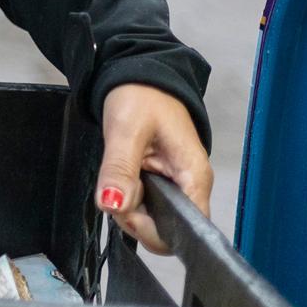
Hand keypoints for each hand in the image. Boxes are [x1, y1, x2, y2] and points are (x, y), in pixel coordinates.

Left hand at [96, 82, 212, 255]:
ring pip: (154, 219)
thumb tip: (112, 205)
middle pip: (168, 229)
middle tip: (113, 193)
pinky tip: (121, 183)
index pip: (187, 229)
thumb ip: (119, 169)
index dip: (153, 230)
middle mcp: (190, 186)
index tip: (124, 210)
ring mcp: (176, 185)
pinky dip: (129, 200)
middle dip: (135, 221)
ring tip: (116, 182)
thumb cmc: (141, 96)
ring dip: (129, 209)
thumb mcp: (126, 130)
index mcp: (194, 176)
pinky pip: (147, 205)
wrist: (140, 76)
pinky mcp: (161, 182)